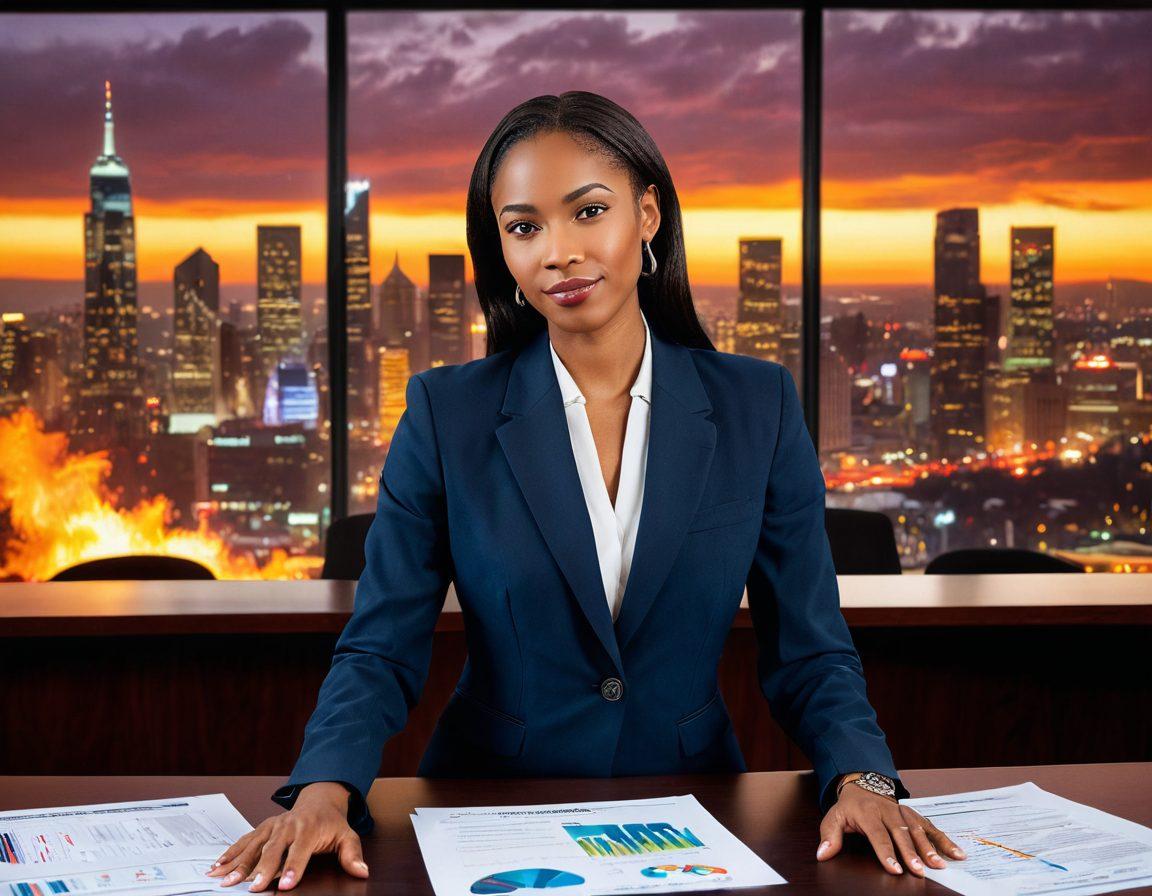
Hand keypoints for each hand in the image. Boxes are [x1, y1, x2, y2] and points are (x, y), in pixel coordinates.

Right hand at [204, 782, 368, 890]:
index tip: (286, 885)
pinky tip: (218, 865)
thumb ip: (352, 854)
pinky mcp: (262, 828)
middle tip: (252, 887)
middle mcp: (288, 825)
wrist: (319, 800)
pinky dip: (230, 853)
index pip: (300, 850)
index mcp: (309, 828)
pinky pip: (244, 841)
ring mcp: (273, 826)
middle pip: (273, 849)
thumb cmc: (331, 822)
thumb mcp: (347, 835)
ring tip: (226, 879)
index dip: (293, 868)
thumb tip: (362, 871)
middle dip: (262, 869)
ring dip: (239, 863)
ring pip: (254, 845)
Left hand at [816, 779, 966, 876]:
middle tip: (919, 870)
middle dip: (911, 853)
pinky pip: (931, 827)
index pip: (878, 835)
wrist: (863, 784)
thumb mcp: (834, 817)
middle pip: (901, 834)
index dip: (886, 852)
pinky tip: (957, 853)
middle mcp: (888, 812)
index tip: (894, 869)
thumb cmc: (849, 806)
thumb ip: (829, 836)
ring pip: (919, 830)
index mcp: (868, 813)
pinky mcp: (915, 815)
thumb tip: (822, 854)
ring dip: (930, 848)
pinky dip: (944, 840)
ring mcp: (904, 812)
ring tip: (939, 864)